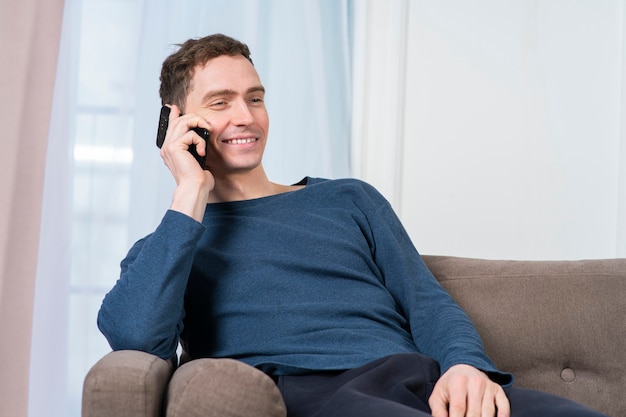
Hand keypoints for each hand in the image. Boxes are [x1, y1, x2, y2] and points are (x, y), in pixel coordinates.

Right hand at [160, 104, 214, 220]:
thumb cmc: (198, 179)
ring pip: (183, 122)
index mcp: (170, 150)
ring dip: (198, 124)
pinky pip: (190, 134)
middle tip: (206, 125)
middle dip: (194, 118)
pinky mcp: (174, 147)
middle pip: (177, 121)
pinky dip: (200, 142)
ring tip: (207, 133)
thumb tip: (202, 141)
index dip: (172, 115)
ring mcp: (169, 146)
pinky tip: (201, 153)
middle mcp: (167, 147)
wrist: (194, 188)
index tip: (174, 108)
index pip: (170, 127)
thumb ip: (196, 148)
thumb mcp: (198, 159)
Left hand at [429, 364, 509, 416]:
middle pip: (474, 413)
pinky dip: (502, 416)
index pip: (458, 408)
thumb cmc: (450, 385)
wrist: (464, 368)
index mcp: (458, 382)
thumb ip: (438, 410)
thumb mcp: (438, 394)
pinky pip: (504, 406)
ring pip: (488, 413)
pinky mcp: (498, 390)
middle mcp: (475, 382)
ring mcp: (488, 386)